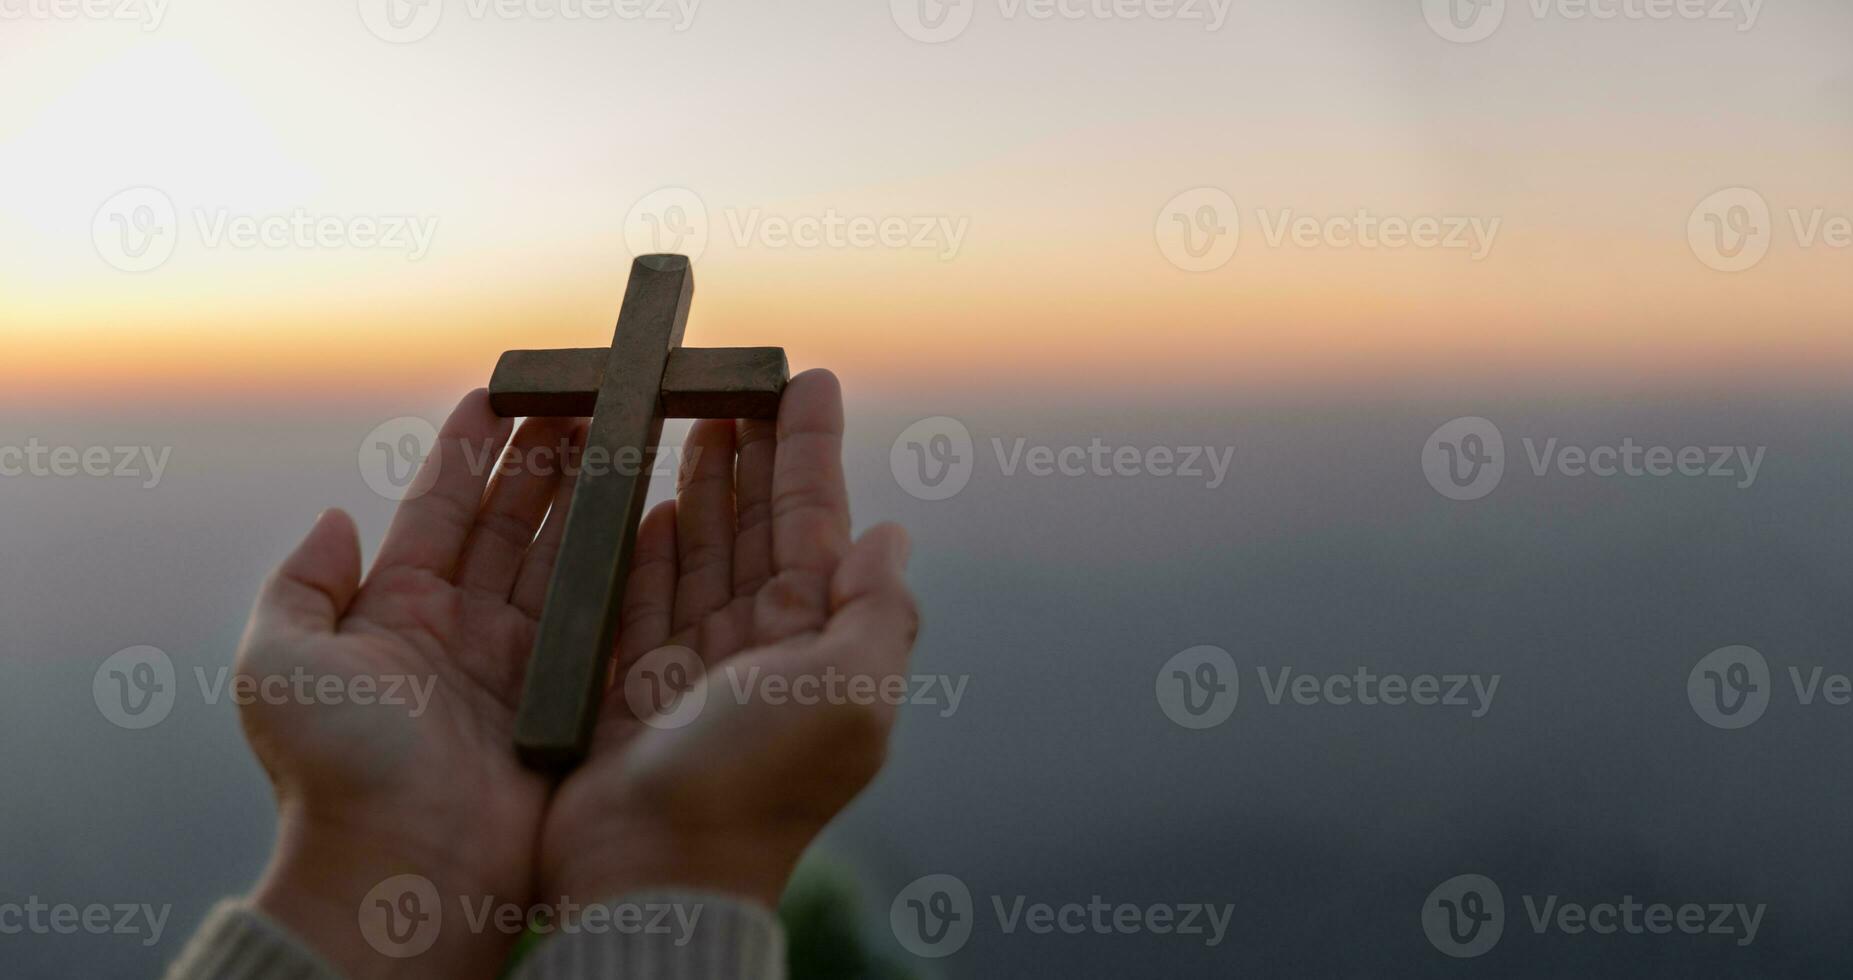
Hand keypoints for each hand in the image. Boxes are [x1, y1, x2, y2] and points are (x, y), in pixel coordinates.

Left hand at [240, 392, 585, 979]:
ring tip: (623, 433)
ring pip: (564, 557)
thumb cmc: (335, 772)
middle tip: (584, 397)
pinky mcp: (573, 697)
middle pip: (513, 523)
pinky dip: (630, 564)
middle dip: (547, 458)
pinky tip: (655, 516)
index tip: (498, 390)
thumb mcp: (278, 663)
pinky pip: (607, 615)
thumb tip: (334, 517)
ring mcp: (524, 664)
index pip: (441, 509)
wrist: (403, 873)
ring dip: (592, 495)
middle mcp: (465, 631)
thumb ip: (301, 584)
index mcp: (398, 614)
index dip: (469, 450)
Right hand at [538, 369, 919, 909]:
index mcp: (818, 638)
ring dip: (695, 484)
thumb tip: (892, 534)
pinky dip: (644, 548)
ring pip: (697, 551)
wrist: (661, 872)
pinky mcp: (631, 684)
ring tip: (687, 417)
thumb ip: (878, 608)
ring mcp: (696, 665)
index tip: (806, 377)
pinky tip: (646, 504)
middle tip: (731, 380)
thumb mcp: (850, 691)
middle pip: (753, 525)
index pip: (815, 517)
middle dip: (748, 451)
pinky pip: (639, 597)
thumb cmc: (759, 780)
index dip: (811, 447)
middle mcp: (762, 645)